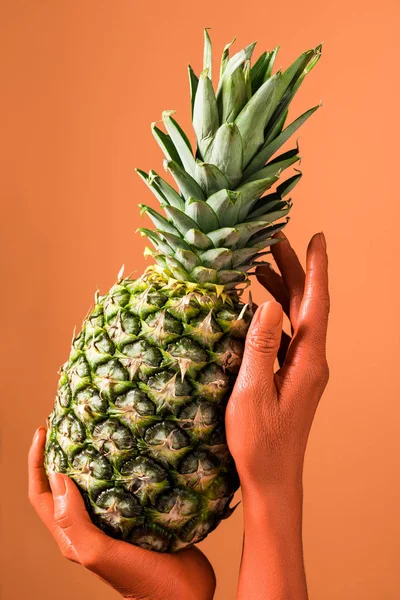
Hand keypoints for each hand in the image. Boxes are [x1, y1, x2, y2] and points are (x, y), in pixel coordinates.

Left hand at [28, 427, 215, 599]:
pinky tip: (135, 448)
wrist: (182, 594)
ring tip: (101, 428)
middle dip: (63, 452)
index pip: (42, 495)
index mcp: (72, 536)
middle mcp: (90, 525)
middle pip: (66, 484)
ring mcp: (115, 519)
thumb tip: (58, 477)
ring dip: (94, 455)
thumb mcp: (98, 552)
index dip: (36, 463)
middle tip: (72, 422)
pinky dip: (124, 465)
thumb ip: (73, 521)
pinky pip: (126, 484)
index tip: (42, 431)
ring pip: (97, 481)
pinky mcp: (140, 514)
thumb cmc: (139, 580)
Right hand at [226, 231, 329, 491]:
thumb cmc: (260, 443)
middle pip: (307, 305)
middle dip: (294, 271)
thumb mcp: (253, 392)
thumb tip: (270, 304)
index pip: (316, 304)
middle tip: (273, 242)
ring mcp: (304, 369)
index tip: (317, 239)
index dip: (316, 269)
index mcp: (308, 361)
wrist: (272, 480)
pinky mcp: (292, 377)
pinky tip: (257, 309)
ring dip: (283, 290)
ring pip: (297, 319)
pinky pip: (287, 336)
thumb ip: (261, 346)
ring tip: (261, 267)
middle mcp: (312, 361)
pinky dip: (274, 315)